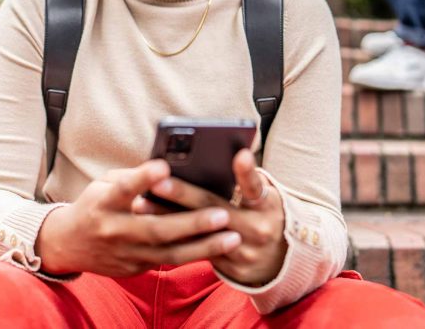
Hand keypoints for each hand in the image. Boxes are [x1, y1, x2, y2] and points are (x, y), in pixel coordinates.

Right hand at [36, 160, 240, 276]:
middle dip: (192, 223)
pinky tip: (219, 248)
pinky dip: (195, 254)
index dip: (142, 178)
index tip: (164, 165)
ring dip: (204, 246)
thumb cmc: (94, 205)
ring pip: (169, 253)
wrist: (67, 245)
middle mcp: (113, 231)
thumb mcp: (104, 184)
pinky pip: (168, 262)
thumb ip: (133, 179)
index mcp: (102, 203)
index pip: (123, 189)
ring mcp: (125, 254)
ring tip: (233, 237)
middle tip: (223, 214)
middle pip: (156, 229)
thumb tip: (169, 168)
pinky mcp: (135, 268)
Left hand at [133, 149, 285, 285]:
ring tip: (142, 204)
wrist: (281, 259)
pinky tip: (149, 226)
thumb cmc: (263, 213)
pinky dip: (174, 238)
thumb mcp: (264, 195)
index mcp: (267, 206)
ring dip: (169, 218)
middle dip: (184, 195)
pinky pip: (198, 252)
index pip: (256, 186)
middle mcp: (258, 230)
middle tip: (157, 182)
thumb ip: (246, 179)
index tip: (240, 154)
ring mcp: (244, 253)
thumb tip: (221, 155)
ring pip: (200, 234)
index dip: (247, 172)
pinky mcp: (231, 270)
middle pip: (216, 209)